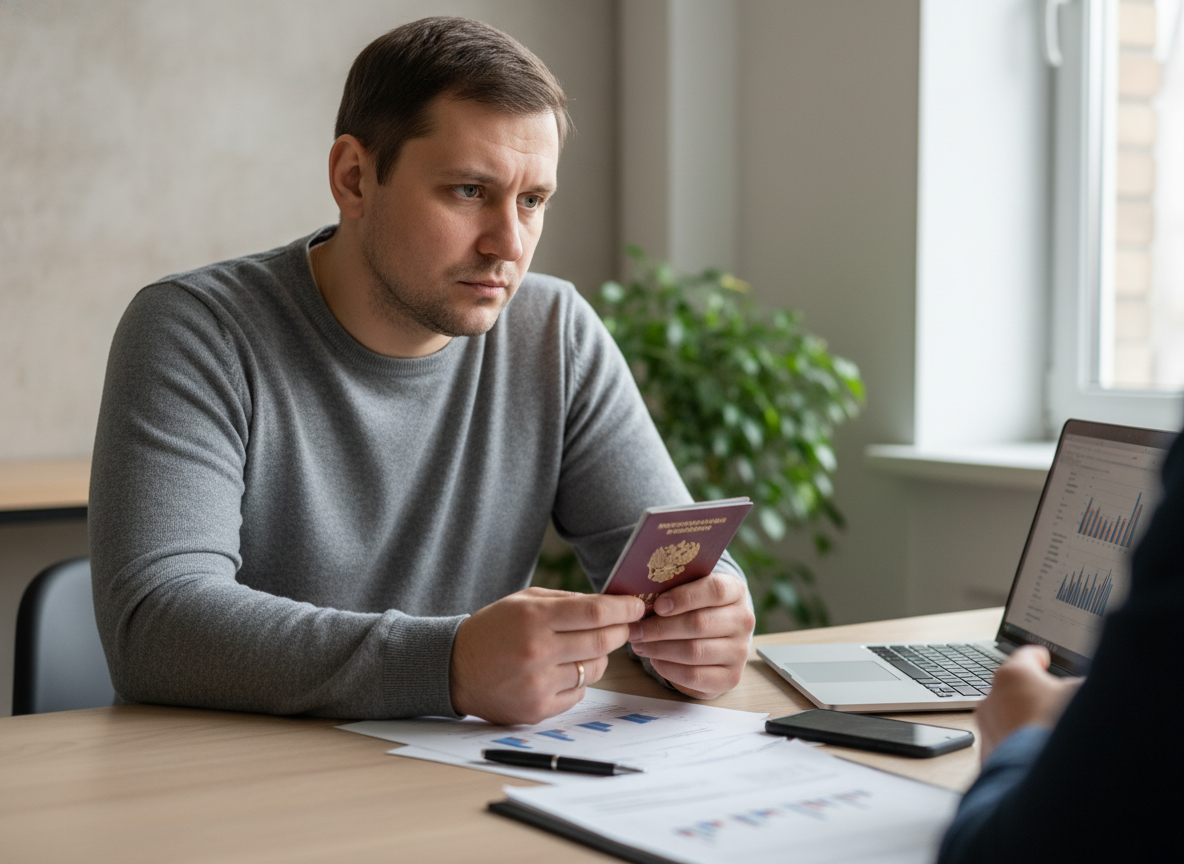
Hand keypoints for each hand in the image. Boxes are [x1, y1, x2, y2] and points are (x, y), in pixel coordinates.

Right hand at [450, 587, 644, 724]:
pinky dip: (579, 681)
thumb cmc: (493, 629)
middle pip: (602, 641)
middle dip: (621, 632)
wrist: (454, 669)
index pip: (595, 612)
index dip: (624, 609)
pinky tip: (561, 671)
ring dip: (599, 657)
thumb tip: (611, 604)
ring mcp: (538, 683)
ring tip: (582, 649)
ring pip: (595, 669)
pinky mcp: (538, 709)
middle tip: (624, 626)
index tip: (638, 607)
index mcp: (534, 618)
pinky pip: (580, 694)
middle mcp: (538, 651)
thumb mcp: (524, 601)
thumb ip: (566, 601)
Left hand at [627, 572, 755, 699]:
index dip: (684, 598)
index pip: (715, 590)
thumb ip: (674, 589)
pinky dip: (669, 668)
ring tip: (639, 644)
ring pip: (694, 651)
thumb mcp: (692, 590)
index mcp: (736, 591)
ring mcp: (739, 651)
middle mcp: (743, 621)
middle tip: (635, 629)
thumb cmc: (697, 607)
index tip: (657, 605)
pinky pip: (694, 676)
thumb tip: (640, 599)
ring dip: (660, 649)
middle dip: (660, 628)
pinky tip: (654, 660)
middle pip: (699, 624)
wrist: (720, 636)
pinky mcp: (731, 677)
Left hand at [975, 645, 1082, 762]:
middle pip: (1015, 686)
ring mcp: (987, 725)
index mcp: (1013, 675)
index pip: (1026, 656)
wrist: (1034, 776)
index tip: (1043, 658)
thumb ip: (1079, 686)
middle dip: (1034, 691)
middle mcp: (992, 696)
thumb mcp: (1078, 698)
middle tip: (1055, 700)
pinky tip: (1037, 750)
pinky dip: (1019, 741)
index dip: (1039, 657)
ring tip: (1048, 730)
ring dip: (1025, 718)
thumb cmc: (1055, 731)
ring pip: (1008, 714)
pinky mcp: (987, 751)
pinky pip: (1006, 740)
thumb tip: (1081, 686)